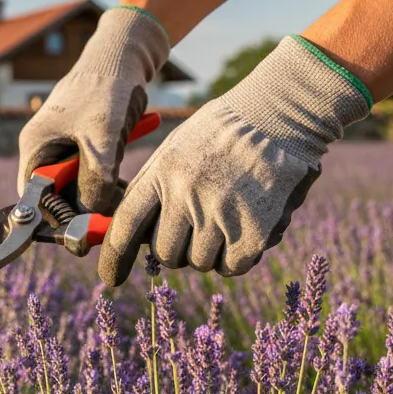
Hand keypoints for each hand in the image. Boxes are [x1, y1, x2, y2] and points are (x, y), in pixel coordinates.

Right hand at [17, 6, 169, 214]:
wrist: (124, 53)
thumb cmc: (106, 88)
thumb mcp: (102, 138)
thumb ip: (96, 180)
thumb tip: (93, 216)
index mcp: (35, 148)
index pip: (36, 199)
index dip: (59, 217)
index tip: (85, 229)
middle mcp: (43, 149)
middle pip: (57, 195)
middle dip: (84, 206)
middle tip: (111, 214)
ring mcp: (62, 145)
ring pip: (77, 185)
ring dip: (99, 193)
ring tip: (121, 196)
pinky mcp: (81, 142)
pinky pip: (90, 171)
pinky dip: (108, 178)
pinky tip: (126, 181)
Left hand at [98, 35, 371, 286]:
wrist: (281, 114)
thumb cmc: (222, 134)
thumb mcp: (176, 150)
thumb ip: (153, 190)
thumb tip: (132, 238)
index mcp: (162, 172)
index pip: (126, 226)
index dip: (114, 257)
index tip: (111, 279)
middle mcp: (186, 194)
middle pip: (165, 254)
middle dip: (176, 250)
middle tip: (195, 229)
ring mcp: (220, 212)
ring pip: (199, 262)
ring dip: (209, 252)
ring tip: (225, 219)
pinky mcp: (254, 229)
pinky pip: (232, 266)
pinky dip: (236, 258)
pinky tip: (244, 231)